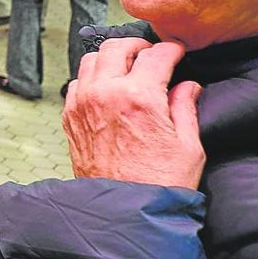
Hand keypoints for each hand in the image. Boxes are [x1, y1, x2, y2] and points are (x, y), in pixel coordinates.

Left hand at [62, 38, 204, 189]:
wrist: (122, 212)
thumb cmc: (157, 183)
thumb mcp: (188, 145)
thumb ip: (185, 107)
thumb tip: (187, 86)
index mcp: (138, 96)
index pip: (155, 54)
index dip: (171, 49)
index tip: (177, 53)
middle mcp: (104, 94)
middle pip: (116, 47)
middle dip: (137, 46)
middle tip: (151, 55)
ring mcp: (82, 105)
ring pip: (91, 60)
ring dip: (111, 59)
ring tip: (128, 68)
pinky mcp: (69, 118)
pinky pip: (77, 83)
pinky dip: (92, 78)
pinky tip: (108, 89)